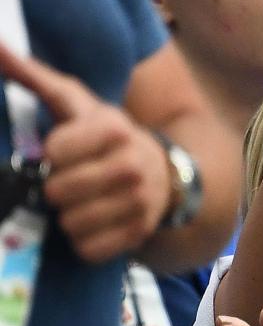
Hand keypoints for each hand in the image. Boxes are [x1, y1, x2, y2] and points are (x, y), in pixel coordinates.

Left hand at [0, 43, 171, 262]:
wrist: (163, 173)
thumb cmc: (106, 137)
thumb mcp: (77, 104)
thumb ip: (36, 77)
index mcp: (115, 129)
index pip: (55, 152)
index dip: (50, 154)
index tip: (62, 151)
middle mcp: (132, 165)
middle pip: (58, 191)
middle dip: (55, 188)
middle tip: (70, 180)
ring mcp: (139, 202)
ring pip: (71, 222)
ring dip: (68, 215)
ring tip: (82, 202)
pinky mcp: (139, 233)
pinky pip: (88, 248)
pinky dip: (84, 239)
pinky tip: (95, 222)